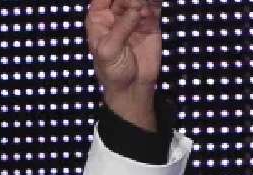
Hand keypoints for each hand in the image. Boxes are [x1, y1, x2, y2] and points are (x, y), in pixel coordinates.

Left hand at [86, 0, 161, 130]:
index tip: (124, 1)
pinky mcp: (150, 21)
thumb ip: (121, 28)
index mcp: (98, 19)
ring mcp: (133, 16)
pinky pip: (154, 5)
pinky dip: (154, 3)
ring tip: (144, 15)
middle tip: (137, 7)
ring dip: (143, 0)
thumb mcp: (109, 51)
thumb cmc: (112, 71)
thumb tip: (136, 8)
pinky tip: (150, 12)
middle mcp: (115, 14)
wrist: (132, 87)